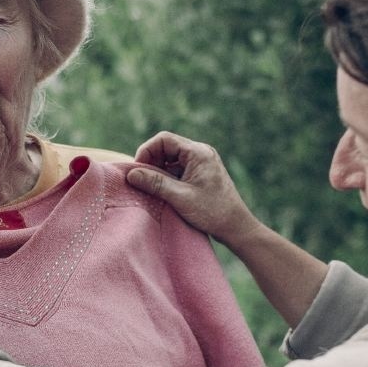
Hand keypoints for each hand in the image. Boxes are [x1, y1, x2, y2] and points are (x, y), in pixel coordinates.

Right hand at [127, 132, 258, 246]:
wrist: (236, 226)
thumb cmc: (212, 212)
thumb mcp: (180, 197)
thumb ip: (155, 183)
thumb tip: (131, 174)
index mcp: (198, 153)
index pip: (164, 140)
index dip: (146, 151)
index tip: (137, 170)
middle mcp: (201, 152)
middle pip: (167, 147)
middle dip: (151, 161)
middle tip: (141, 180)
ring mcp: (202, 162)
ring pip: (171, 158)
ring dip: (158, 170)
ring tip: (150, 186)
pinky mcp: (201, 172)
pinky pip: (178, 168)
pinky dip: (167, 176)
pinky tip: (162, 190)